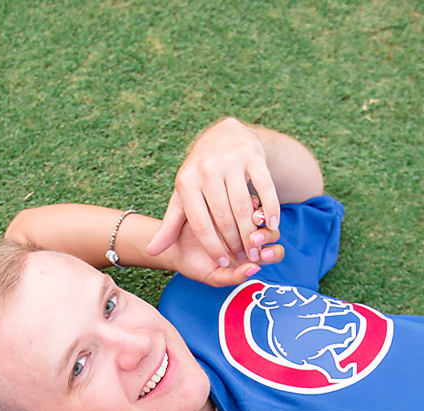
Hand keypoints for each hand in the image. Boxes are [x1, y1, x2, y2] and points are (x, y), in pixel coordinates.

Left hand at [146, 117, 281, 266]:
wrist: (224, 134)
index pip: (200, 224)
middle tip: (244, 257)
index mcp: (187, 182)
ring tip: (257, 247)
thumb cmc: (201, 174)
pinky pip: (265, 187)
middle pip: (224, 218)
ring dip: (252, 231)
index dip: (213, 247)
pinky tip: (272, 224)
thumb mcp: (182, 196)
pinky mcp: (253, 157)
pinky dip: (271, 208)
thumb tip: (151, 251)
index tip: (223, 262)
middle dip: (235, 243)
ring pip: (244, 206)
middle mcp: (207, 170)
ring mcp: (231, 162)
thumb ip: (170, 224)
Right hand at [161, 213, 282, 286]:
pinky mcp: (230, 204)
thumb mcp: (212, 275)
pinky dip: (250, 202)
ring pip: (263, 216)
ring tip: (254, 217)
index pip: (275, 253)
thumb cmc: (194, 264)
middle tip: (257, 237)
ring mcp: (242, 220)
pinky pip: (248, 200)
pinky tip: (245, 204)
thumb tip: (254, 269)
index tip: (262, 255)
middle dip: (268, 235)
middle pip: (273, 233)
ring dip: (260, 217)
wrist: (171, 246)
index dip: (273, 253)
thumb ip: (233, 277)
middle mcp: (250, 238)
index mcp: (251, 257)